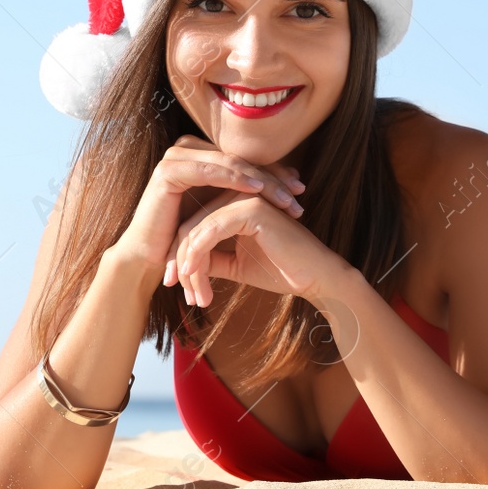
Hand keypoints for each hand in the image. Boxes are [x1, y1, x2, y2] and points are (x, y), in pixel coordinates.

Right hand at [110, 134, 305, 281]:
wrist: (150, 258)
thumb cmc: (187, 239)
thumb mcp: (223, 213)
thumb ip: (247, 194)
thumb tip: (293, 178)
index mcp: (200, 156)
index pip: (244, 160)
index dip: (274, 172)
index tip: (301, 188)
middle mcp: (187, 150)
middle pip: (240, 159)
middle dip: (272, 176)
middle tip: (299, 191)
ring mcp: (176, 157)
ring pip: (229, 163)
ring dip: (260, 178)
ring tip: (284, 194)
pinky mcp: (169, 170)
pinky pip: (209, 170)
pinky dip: (234, 178)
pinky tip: (256, 188)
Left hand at [167, 191, 350, 308]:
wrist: (315, 279)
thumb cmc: (280, 270)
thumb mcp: (235, 264)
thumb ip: (210, 258)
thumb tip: (181, 265)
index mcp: (232, 204)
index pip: (193, 225)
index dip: (178, 254)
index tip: (172, 283)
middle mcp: (236, 194)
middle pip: (190, 225)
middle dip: (179, 261)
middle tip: (178, 291)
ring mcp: (245, 197)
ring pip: (197, 228)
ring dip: (189, 264)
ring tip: (192, 294)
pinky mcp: (252, 208)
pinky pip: (212, 229)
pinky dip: (198, 254)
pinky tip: (193, 275)